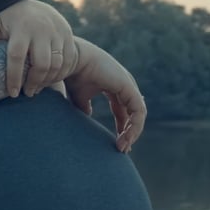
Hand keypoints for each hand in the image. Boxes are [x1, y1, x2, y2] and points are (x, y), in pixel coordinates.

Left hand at [0, 0, 76, 97]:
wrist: (42, 9)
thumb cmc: (14, 21)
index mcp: (22, 26)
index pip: (17, 55)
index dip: (14, 76)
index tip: (12, 93)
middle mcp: (42, 30)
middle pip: (41, 63)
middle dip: (34, 82)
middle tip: (26, 93)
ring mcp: (58, 34)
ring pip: (56, 65)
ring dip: (46, 81)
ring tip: (36, 88)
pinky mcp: (69, 39)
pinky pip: (67, 63)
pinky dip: (58, 75)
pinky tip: (48, 81)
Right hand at [64, 38, 145, 152]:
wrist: (70, 60)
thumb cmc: (73, 74)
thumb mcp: (79, 97)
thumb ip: (84, 108)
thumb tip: (86, 118)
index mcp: (114, 86)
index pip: (123, 110)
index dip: (122, 128)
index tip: (117, 144)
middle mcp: (124, 85)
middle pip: (132, 113)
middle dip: (129, 133)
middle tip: (121, 149)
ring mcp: (128, 85)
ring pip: (138, 114)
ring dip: (132, 133)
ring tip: (122, 147)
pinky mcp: (129, 87)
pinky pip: (138, 111)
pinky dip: (134, 126)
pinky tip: (125, 137)